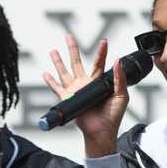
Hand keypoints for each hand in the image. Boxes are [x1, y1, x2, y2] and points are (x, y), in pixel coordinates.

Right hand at [42, 35, 128, 157]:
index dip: (101, 52)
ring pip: (64, 72)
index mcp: (99, 82)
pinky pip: (57, 88)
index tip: (103, 41)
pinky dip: (50, 81)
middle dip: (72, 49)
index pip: (99, 63)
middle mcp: (85, 84)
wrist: (102, 131)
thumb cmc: (113, 116)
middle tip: (68, 36)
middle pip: (77, 62)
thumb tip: (117, 62)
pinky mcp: (68, 99)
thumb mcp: (121, 95)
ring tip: (53, 50)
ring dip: (58, 62)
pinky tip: (45, 73)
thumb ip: (119, 79)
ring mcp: (75, 91)